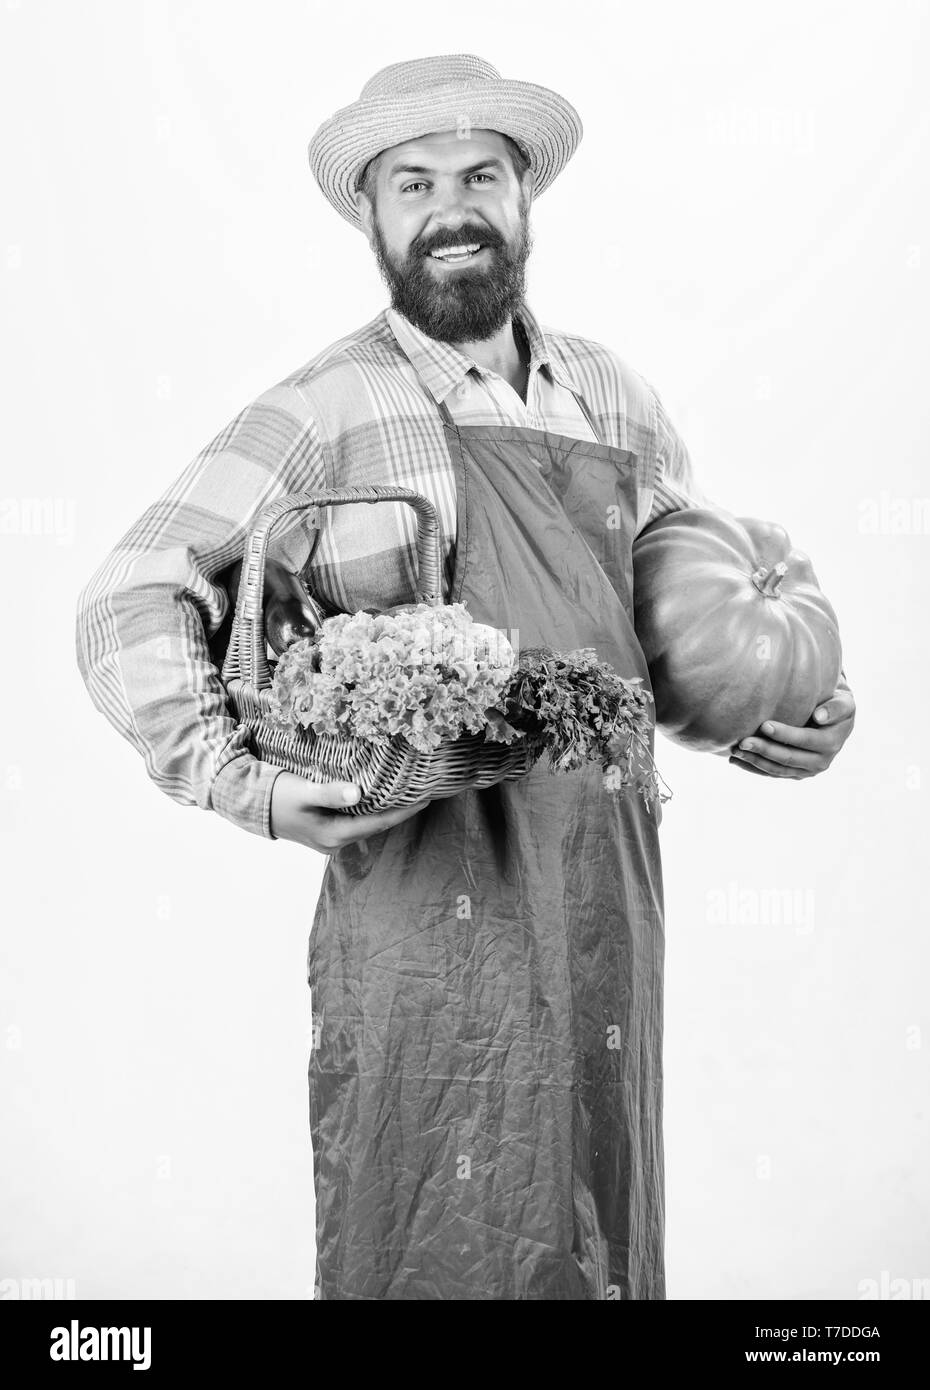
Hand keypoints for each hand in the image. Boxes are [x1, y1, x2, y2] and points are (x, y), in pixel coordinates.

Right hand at [269, 770, 430, 851]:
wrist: (250, 805)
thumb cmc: (277, 795)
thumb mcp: (304, 792)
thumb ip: (331, 793)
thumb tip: (358, 793)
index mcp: (334, 834)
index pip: (380, 822)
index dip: (405, 811)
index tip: (427, 798)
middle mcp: (335, 842)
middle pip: (377, 825)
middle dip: (400, 810)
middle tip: (423, 791)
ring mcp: (330, 839)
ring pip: (367, 823)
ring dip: (386, 810)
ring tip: (407, 793)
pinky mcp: (325, 830)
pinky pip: (356, 821)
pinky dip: (370, 809)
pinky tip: (380, 796)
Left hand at [728, 675, 855, 778]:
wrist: (835, 720)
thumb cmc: (836, 705)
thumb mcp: (844, 702)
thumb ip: (835, 707)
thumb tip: (820, 716)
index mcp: (832, 743)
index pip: (805, 740)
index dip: (785, 734)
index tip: (764, 725)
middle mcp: (821, 762)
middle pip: (788, 758)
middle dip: (764, 750)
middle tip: (742, 742)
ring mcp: (807, 771)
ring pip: (777, 769)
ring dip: (755, 761)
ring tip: (735, 751)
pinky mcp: (795, 773)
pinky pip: (772, 773)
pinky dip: (753, 768)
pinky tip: (735, 760)